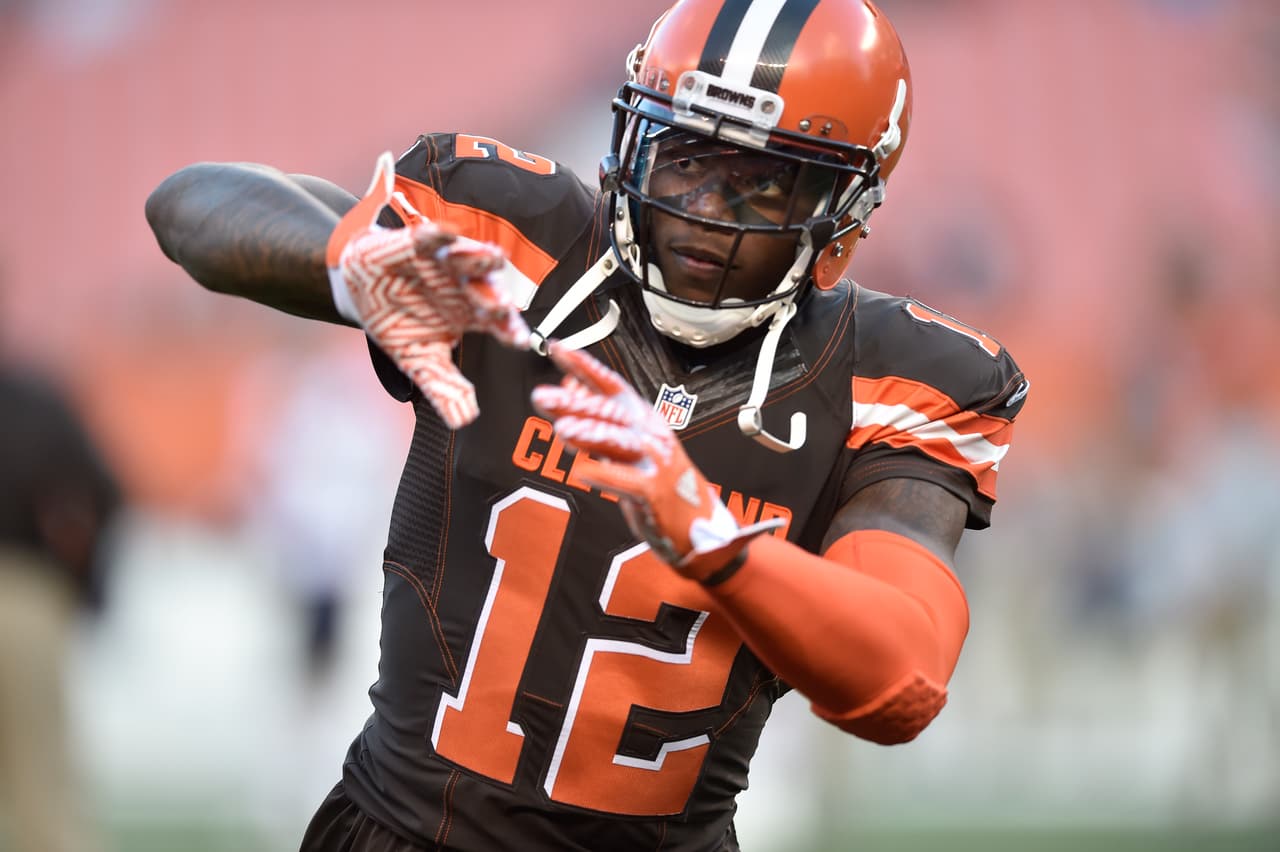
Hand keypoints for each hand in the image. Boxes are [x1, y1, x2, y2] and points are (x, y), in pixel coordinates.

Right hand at [326, 153, 529, 428]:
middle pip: (488, 292)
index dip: (511, 331)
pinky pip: (430, 237)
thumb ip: (443, 388)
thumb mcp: (420, 360)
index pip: (501, 325)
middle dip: (496, 299)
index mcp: (474, 315)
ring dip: (478, 259)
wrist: (361, 288)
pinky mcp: (419, 244)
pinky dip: (437, 234)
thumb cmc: (400, 321)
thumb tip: (464, 422)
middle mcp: (466, 287)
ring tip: (491, 258)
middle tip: (503, 307)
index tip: (518, 340)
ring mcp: (445, 265)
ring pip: (468, 260)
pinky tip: (445, 232)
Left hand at [531, 343, 780, 581]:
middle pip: (608, 414)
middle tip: (542, 397)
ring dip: (589, 435)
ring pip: (618, 443)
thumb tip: (569, 388)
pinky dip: (604, 476)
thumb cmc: (659, 481)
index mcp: (642, 418)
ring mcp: (653, 462)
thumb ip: (599, 420)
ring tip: (562, 431)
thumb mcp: (628, 444)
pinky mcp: (654, 492)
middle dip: (574, 404)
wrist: (696, 523)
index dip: (585, 366)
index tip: (558, 350)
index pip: (611, 386)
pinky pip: (626, 482)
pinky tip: (582, 472)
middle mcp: (649, 435)